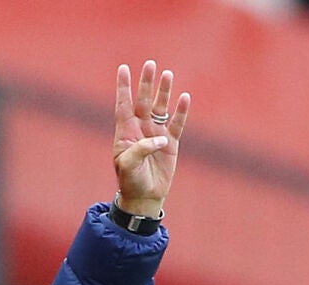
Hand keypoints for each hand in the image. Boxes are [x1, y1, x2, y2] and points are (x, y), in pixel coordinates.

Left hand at [112, 60, 191, 216]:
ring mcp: (156, 134)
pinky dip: (181, 111)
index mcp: (125, 132)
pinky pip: (177, 123)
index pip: (124, 104)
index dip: (123, 86)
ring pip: (161, 107)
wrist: (145, 196)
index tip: (123, 68)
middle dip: (147, 83)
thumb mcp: (128, 166)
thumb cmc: (131, 181)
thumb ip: (141, 150)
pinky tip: (185, 97)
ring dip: (164, 91)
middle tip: (150, 64)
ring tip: (167, 74)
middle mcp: (141, 129)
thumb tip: (159, 139)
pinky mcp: (171, 143)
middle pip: (144, 100)